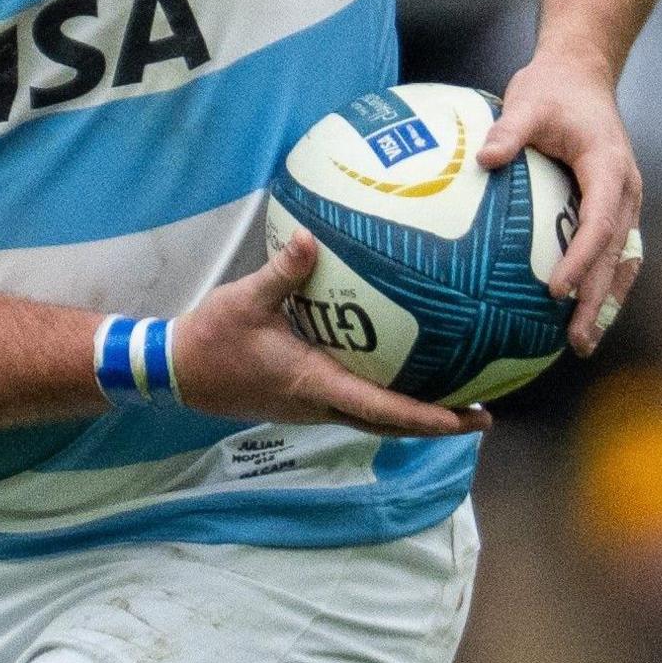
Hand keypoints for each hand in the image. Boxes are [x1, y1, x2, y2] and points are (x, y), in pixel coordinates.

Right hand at [171, 234, 487, 441]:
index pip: (382, 409)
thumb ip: (282, 272)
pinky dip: (390, 398)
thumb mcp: (244, 300)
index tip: (468, 418)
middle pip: (390, 425)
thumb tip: (309, 237)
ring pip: (375, 418)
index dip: (428, 417)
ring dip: (416, 415)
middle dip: (438, 424)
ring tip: (458, 399)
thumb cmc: (211, 339)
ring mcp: (313, 404)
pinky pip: (358, 403)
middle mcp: (319, 403)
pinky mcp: (305, 396)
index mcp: (313, 384)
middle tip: (483, 415)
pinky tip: (405, 371)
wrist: (178, 371)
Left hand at [481, 50, 641, 353]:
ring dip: (606, 302)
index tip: (557, 290)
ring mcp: (624, 203)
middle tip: (576, 340)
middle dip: (599, 300)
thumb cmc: (552, 89)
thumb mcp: (527, 101)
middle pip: (616, 255)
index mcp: (609, 168)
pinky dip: (602, 286)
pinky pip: (614, 255)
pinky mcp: (614, 209)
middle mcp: (625, 190)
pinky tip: (578, 315)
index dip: (581, 259)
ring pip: (623, 261)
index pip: (599, 223)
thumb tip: (484, 158)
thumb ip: (509, 130)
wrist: (583, 74)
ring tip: (583, 343)